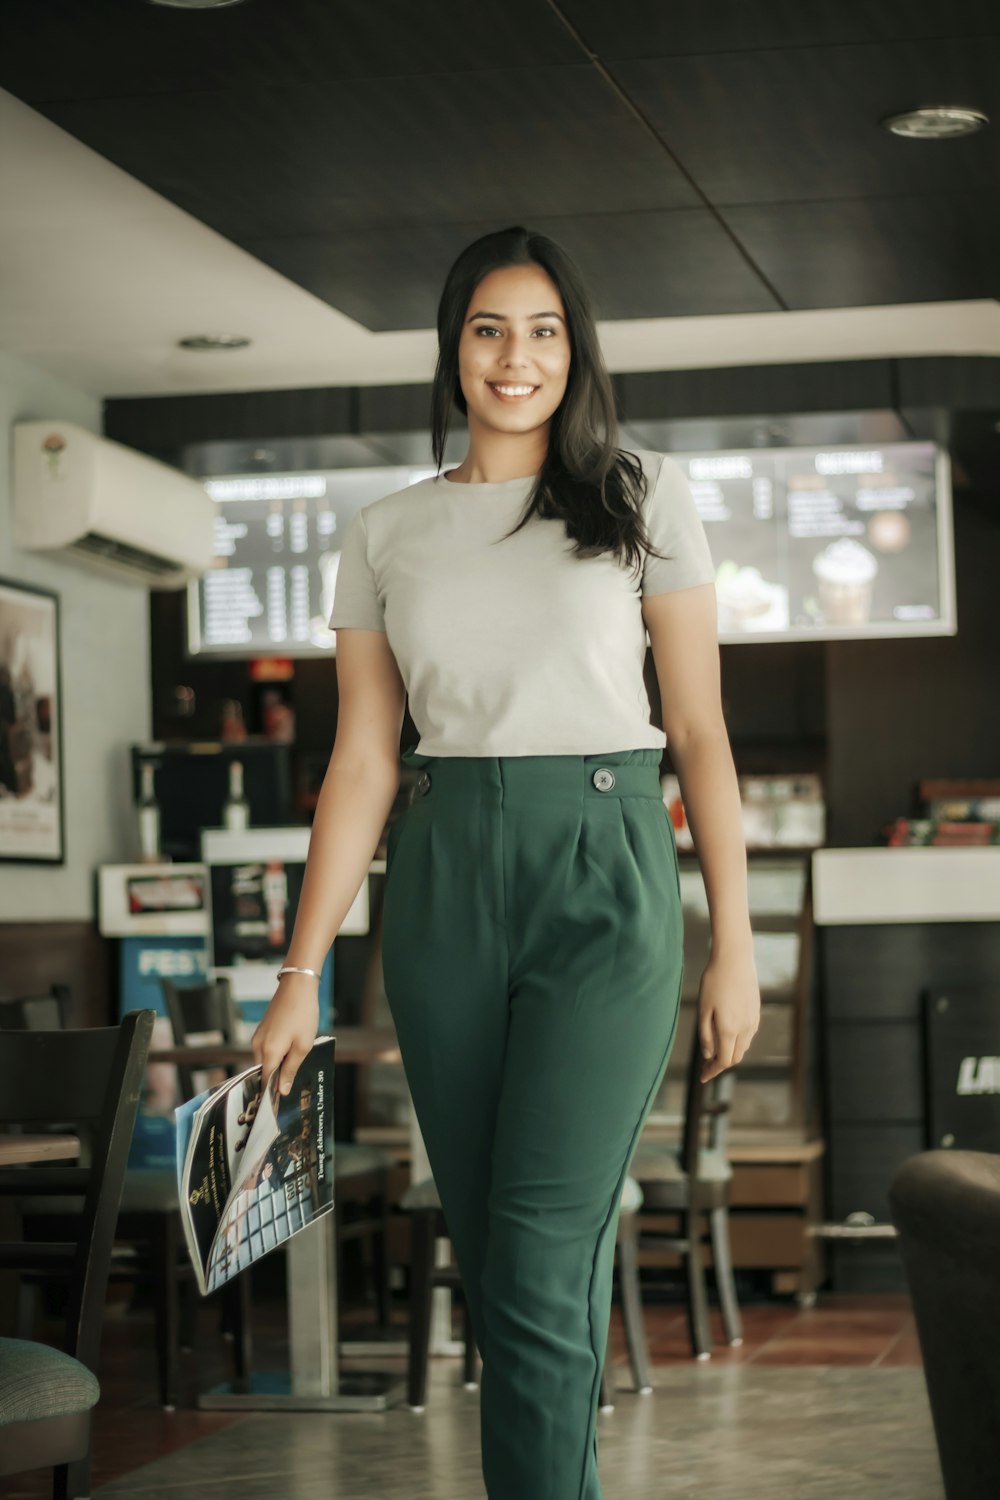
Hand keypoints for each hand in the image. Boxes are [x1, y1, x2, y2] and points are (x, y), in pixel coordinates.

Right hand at [251, 975, 318, 1095]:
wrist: (297, 987)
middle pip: (264, 1072)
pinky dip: (276, 1054)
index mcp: (268, 1052)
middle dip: (276, 1078)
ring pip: (265, 1061)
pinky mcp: (261, 1031)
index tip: (279, 1104)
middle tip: (293, 1081)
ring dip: (278, 1065)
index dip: (272, 1093)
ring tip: (295, 1059)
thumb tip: (281, 1090)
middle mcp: (257, 1046)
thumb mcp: (303, 1046)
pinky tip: (290, 1048)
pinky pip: (266, 1050)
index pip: (265, 1082)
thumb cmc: (302, 1015)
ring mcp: (258, 1037)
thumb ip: (291, 1070)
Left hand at [697, 948, 760, 1083]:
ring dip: (729, 1053)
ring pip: (743, 1047)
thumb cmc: (714, 981)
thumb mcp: (704, 1009)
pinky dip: (737, 1042)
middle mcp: (745, 1029)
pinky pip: (748, 1036)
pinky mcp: (756, 1012)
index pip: (723, 1061)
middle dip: (720, 1065)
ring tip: (714, 1052)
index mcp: (729, 1029)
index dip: (712, 1072)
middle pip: (734, 1057)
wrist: (735, 959)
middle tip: (705, 1066)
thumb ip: (705, 1035)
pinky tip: (727, 1036)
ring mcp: (753, 1021)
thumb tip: (708, 1055)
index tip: (702, 1077)